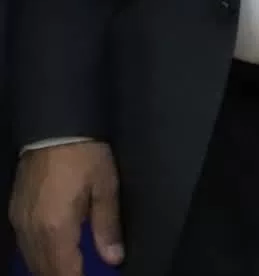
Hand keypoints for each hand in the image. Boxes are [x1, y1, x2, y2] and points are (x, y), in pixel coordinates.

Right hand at [11, 141, 123, 275]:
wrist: (55, 126)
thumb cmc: (85, 154)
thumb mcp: (105, 187)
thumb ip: (107, 226)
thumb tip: (114, 258)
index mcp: (56, 227)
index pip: (64, 270)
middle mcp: (31, 230)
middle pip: (43, 270)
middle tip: (83, 275)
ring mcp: (20, 222)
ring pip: (31, 260)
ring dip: (50, 269)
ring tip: (72, 269)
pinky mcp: (16, 212)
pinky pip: (24, 246)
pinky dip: (39, 256)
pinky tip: (54, 254)